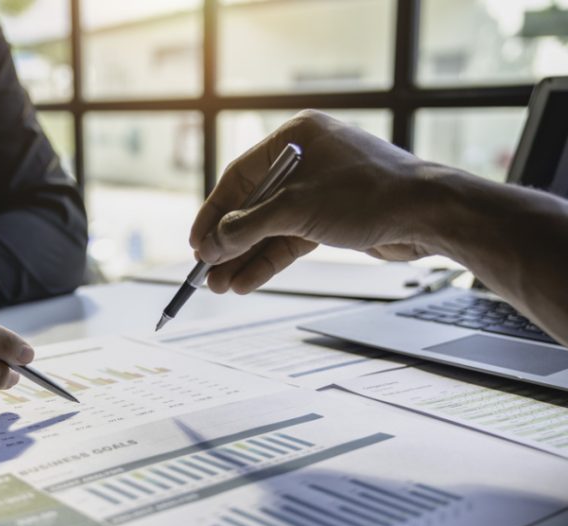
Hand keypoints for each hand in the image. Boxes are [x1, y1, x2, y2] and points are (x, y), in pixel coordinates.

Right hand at [190, 110, 442, 293]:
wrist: (430, 215)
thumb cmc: (369, 195)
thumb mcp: (295, 210)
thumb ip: (247, 227)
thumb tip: (210, 245)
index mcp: (295, 137)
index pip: (239, 177)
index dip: (214, 213)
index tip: (196, 243)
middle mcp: (306, 160)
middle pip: (253, 205)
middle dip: (229, 244)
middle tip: (206, 273)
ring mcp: (320, 190)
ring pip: (271, 227)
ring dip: (246, 258)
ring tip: (221, 286)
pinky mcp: (333, 217)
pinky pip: (291, 239)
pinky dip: (270, 260)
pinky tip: (248, 281)